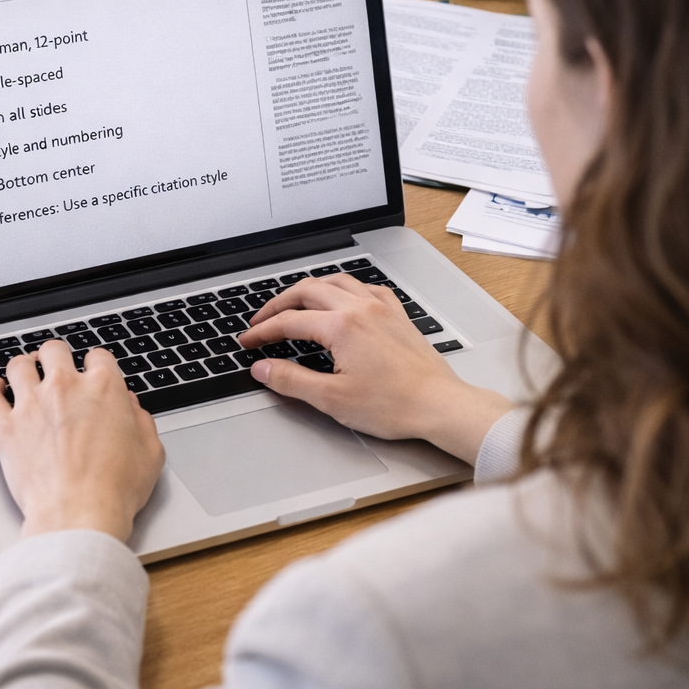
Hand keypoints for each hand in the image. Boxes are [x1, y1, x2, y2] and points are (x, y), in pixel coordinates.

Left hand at [0, 341, 165, 541]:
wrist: (78, 514)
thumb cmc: (114, 489)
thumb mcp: (151, 453)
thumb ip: (142, 422)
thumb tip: (131, 407)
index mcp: (103, 388)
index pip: (98, 356)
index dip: (97, 364)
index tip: (93, 373)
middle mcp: (65, 388)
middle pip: (54, 351)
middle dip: (57, 357)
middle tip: (56, 367)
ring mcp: (31, 404)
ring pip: (19, 366)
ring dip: (24, 366)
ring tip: (26, 372)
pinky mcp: (6, 427)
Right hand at [238, 275, 514, 463]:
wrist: (440, 406)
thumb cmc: (395, 404)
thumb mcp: (331, 398)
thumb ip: (291, 380)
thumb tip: (263, 368)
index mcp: (341, 326)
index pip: (289, 321)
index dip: (262, 331)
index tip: (248, 341)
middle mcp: (361, 308)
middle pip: (308, 290)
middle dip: (279, 304)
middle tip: (262, 321)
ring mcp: (382, 309)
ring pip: (337, 282)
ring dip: (310, 289)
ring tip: (294, 303)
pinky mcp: (398, 317)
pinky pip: (368, 288)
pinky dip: (347, 289)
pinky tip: (344, 299)